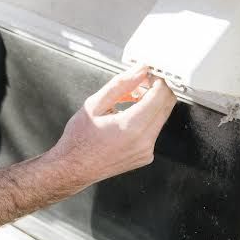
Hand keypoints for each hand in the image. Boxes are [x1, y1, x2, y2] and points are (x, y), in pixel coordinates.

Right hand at [47, 65, 176, 189]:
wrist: (73, 168)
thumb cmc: (79, 139)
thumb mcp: (94, 104)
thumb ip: (121, 84)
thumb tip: (140, 70)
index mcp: (131, 126)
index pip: (160, 95)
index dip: (156, 80)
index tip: (146, 74)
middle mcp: (144, 141)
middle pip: (167, 105)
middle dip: (156, 90)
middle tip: (139, 84)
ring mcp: (147, 151)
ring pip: (161, 117)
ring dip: (151, 103)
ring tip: (128, 100)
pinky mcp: (146, 156)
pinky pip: (154, 130)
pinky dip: (145, 118)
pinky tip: (126, 116)